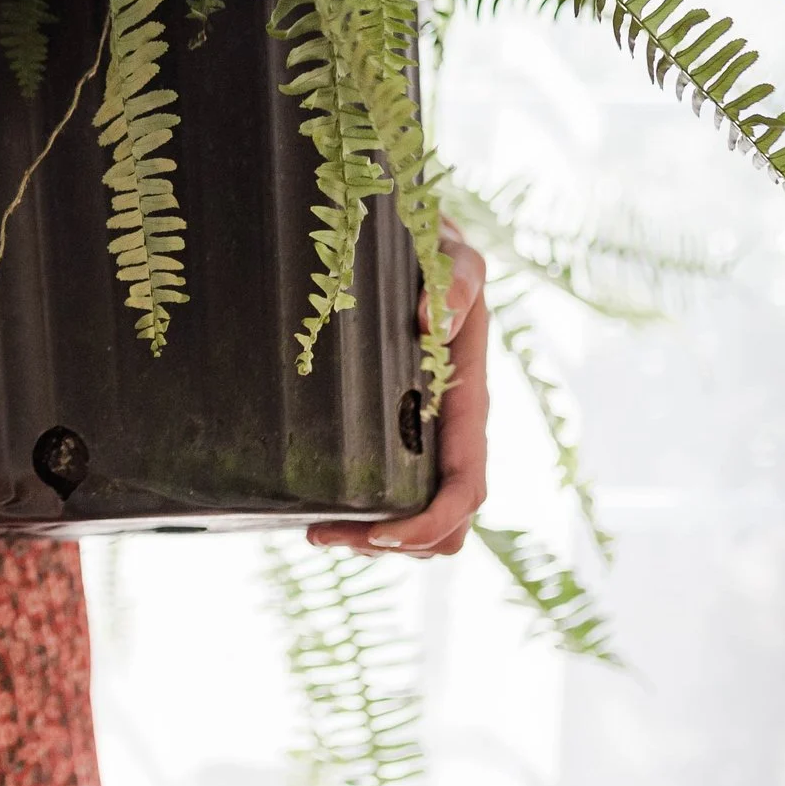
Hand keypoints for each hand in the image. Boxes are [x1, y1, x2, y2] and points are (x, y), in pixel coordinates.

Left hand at [306, 220, 489, 557]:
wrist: (419, 242)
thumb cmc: (439, 254)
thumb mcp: (456, 258)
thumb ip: (457, 282)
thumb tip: (433, 317)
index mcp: (468, 407)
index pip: (466, 487)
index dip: (429, 522)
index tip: (378, 531)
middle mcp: (449, 433)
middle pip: (445, 525)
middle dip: (393, 543)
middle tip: (326, 534)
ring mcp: (423, 439)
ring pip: (418, 522)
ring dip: (373, 541)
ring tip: (316, 532)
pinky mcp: (394, 433)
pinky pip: (391, 495)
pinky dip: (361, 518)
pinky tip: (316, 509)